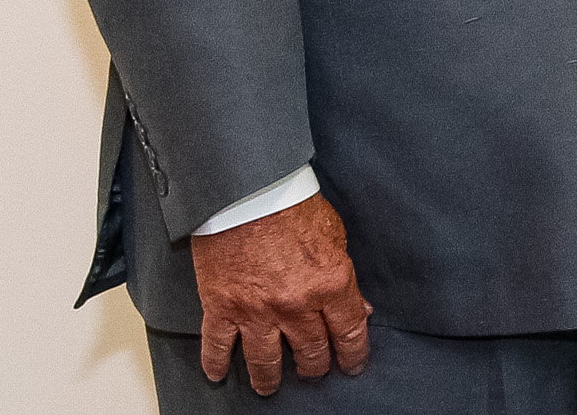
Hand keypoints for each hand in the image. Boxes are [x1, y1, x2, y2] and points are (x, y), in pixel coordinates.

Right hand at [190, 192, 369, 393]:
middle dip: (315, 367)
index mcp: (331, 284)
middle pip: (311, 352)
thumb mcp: (335, 237)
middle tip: (313, 372)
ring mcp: (257, 311)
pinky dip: (216, 364)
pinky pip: (218, 346)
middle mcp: (296, 305)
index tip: (353, 366)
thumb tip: (360, 309)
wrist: (247, 190)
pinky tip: (218, 375)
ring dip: (269, 378)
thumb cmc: (293, 205)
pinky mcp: (221, 307)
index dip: (354, 355)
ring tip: (270, 387)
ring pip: (266, 361)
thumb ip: (345, 277)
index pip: (350, 333)